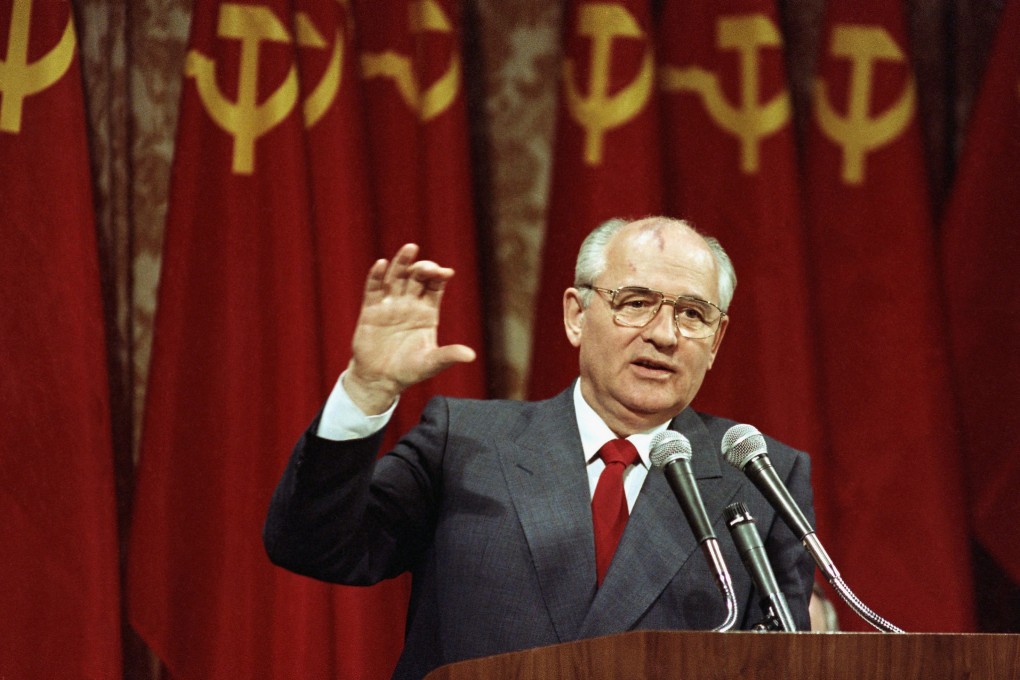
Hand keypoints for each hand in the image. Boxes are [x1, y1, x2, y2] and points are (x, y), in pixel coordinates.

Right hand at [344, 243, 476, 413]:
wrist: (380, 379)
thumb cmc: (409, 371)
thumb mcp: (431, 364)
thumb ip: (448, 356)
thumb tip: (471, 356)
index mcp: (427, 312)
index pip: (435, 286)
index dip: (440, 276)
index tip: (446, 273)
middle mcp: (409, 303)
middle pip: (417, 277)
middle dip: (423, 268)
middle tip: (428, 268)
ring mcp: (390, 304)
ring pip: (396, 276)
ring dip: (402, 262)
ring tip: (410, 248)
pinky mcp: (371, 310)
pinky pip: (374, 288)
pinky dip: (377, 276)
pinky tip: (381, 264)